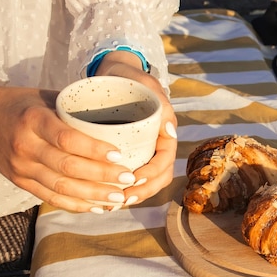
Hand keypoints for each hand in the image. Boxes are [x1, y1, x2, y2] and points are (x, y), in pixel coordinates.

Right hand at [0, 82, 140, 212]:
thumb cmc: (22, 104)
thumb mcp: (47, 98)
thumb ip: (76, 110)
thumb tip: (118, 119)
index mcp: (34, 120)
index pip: (67, 139)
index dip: (95, 150)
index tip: (120, 155)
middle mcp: (25, 146)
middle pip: (68, 167)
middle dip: (102, 176)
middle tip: (129, 178)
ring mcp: (21, 168)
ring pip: (61, 187)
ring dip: (93, 195)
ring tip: (119, 198)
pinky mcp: (20, 182)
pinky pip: (50, 198)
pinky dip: (76, 205)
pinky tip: (97, 207)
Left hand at [94, 51, 177, 207]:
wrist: (111, 73)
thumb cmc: (130, 78)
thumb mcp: (147, 85)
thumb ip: (161, 104)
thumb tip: (169, 132)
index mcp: (164, 134)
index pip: (165, 162)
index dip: (153, 174)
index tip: (134, 178)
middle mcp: (156, 146)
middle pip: (159, 178)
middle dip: (143, 191)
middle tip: (122, 198)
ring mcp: (144, 151)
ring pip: (146, 182)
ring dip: (134, 195)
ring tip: (115, 203)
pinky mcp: (129, 154)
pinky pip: (131, 178)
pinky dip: (122, 190)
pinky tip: (107, 197)